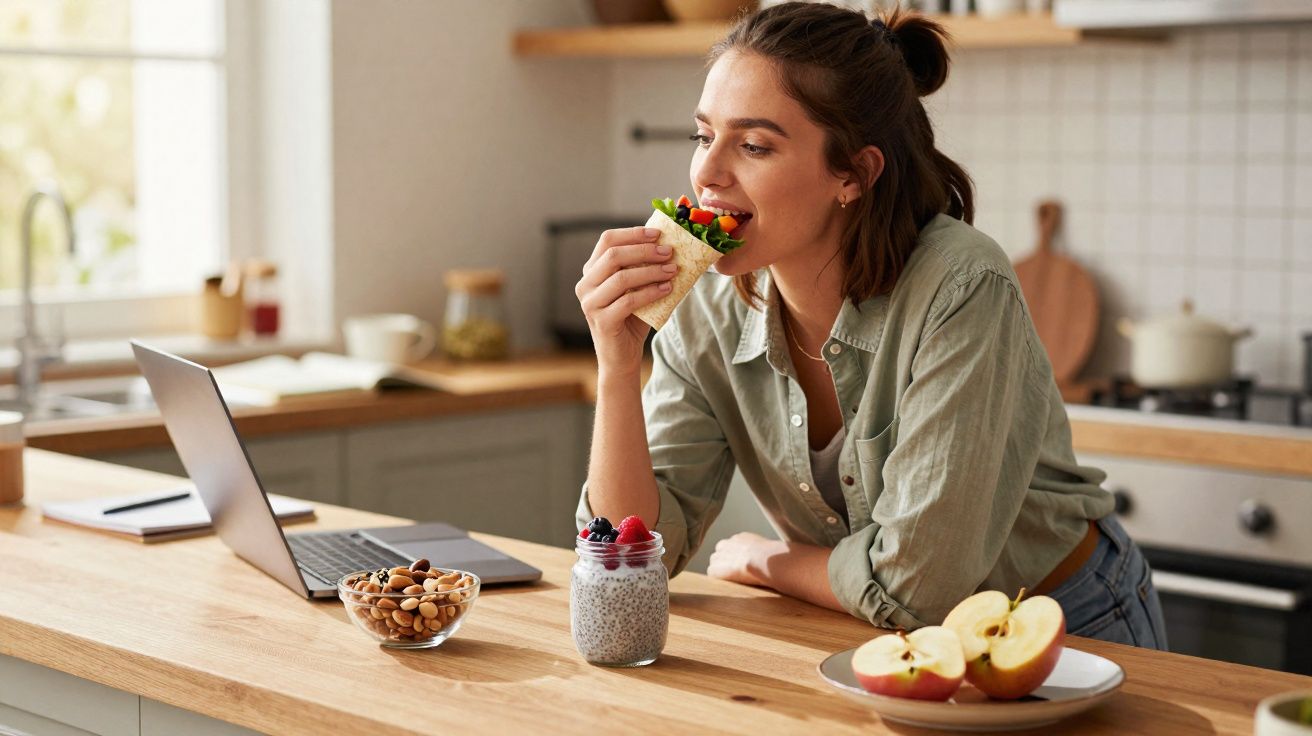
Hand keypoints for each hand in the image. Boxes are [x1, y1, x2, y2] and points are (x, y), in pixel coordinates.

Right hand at [575, 227, 676, 375]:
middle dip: (645, 251)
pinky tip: (667, 289)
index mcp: (591, 271)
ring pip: (622, 277)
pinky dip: (650, 293)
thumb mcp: (636, 288)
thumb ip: (643, 267)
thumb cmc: (631, 319)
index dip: (633, 234)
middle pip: (613, 256)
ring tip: (672, 270)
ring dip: (651, 271)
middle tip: (669, 252)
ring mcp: (590, 304)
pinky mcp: (602, 321)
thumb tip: (669, 243)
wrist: (622, 357)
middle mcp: (585, 285)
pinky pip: (628, 301)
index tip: (658, 234)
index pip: (607, 240)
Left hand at [706, 532, 781, 587]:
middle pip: (720, 552)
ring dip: (720, 570)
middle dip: (724, 561)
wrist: (767, 561)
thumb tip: (776, 560)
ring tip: (733, 579)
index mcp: (742, 538)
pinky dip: (718, 578)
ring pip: (714, 562)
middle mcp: (729, 543)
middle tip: (735, 573)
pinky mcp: (717, 568)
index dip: (734, 556)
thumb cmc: (775, 558)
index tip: (741, 564)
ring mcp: (721, 555)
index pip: (731, 545)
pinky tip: (728, 583)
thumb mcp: (771, 550)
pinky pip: (712, 573)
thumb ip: (765, 553)